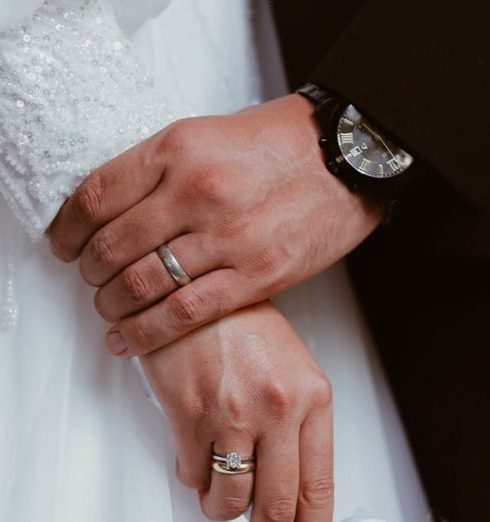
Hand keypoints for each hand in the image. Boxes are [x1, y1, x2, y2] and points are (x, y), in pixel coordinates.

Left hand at [47, 94, 380, 356]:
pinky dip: (145, 333)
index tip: (62, 244)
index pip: (95, 196)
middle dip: (87, 271)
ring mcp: (227, 237)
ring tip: (108, 309)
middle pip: (110, 247)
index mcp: (178, 149)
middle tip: (88, 278)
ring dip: (110, 305)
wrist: (346, 158)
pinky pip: (182, 314)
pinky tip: (128, 340)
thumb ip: (157, 170)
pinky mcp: (255, 275)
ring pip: (139, 285)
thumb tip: (113, 211)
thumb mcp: (205, 135)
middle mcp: (196, 192)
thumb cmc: (278, 145)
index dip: (66, 229)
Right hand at [139, 301, 332, 520]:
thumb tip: (292, 476)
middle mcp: (277, 408)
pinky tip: (197, 452)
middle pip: (276, 508)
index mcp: (311, 396)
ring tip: (220, 488)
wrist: (197, 290)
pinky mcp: (191, 415)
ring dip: (222, 504)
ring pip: (229, 502)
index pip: (318, 488)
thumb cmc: (241, 324)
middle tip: (255, 520)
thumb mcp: (291, 365)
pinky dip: (194, 474)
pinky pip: (192, 476)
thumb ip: (299, 421)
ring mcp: (233, 413)